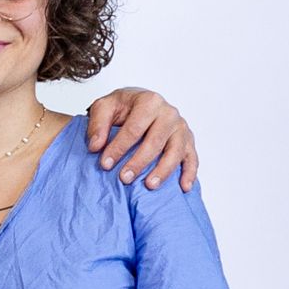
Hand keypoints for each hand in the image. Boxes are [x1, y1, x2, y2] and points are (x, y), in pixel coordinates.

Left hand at [83, 87, 198, 189]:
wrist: (142, 103)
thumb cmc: (124, 107)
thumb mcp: (104, 107)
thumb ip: (97, 124)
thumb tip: (95, 146)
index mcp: (149, 101)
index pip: (134, 128)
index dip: (119, 147)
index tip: (105, 164)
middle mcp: (169, 113)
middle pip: (155, 141)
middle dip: (139, 162)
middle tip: (124, 178)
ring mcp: (181, 128)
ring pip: (175, 151)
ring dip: (163, 170)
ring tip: (149, 185)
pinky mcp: (188, 141)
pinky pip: (192, 158)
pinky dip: (189, 173)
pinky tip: (183, 187)